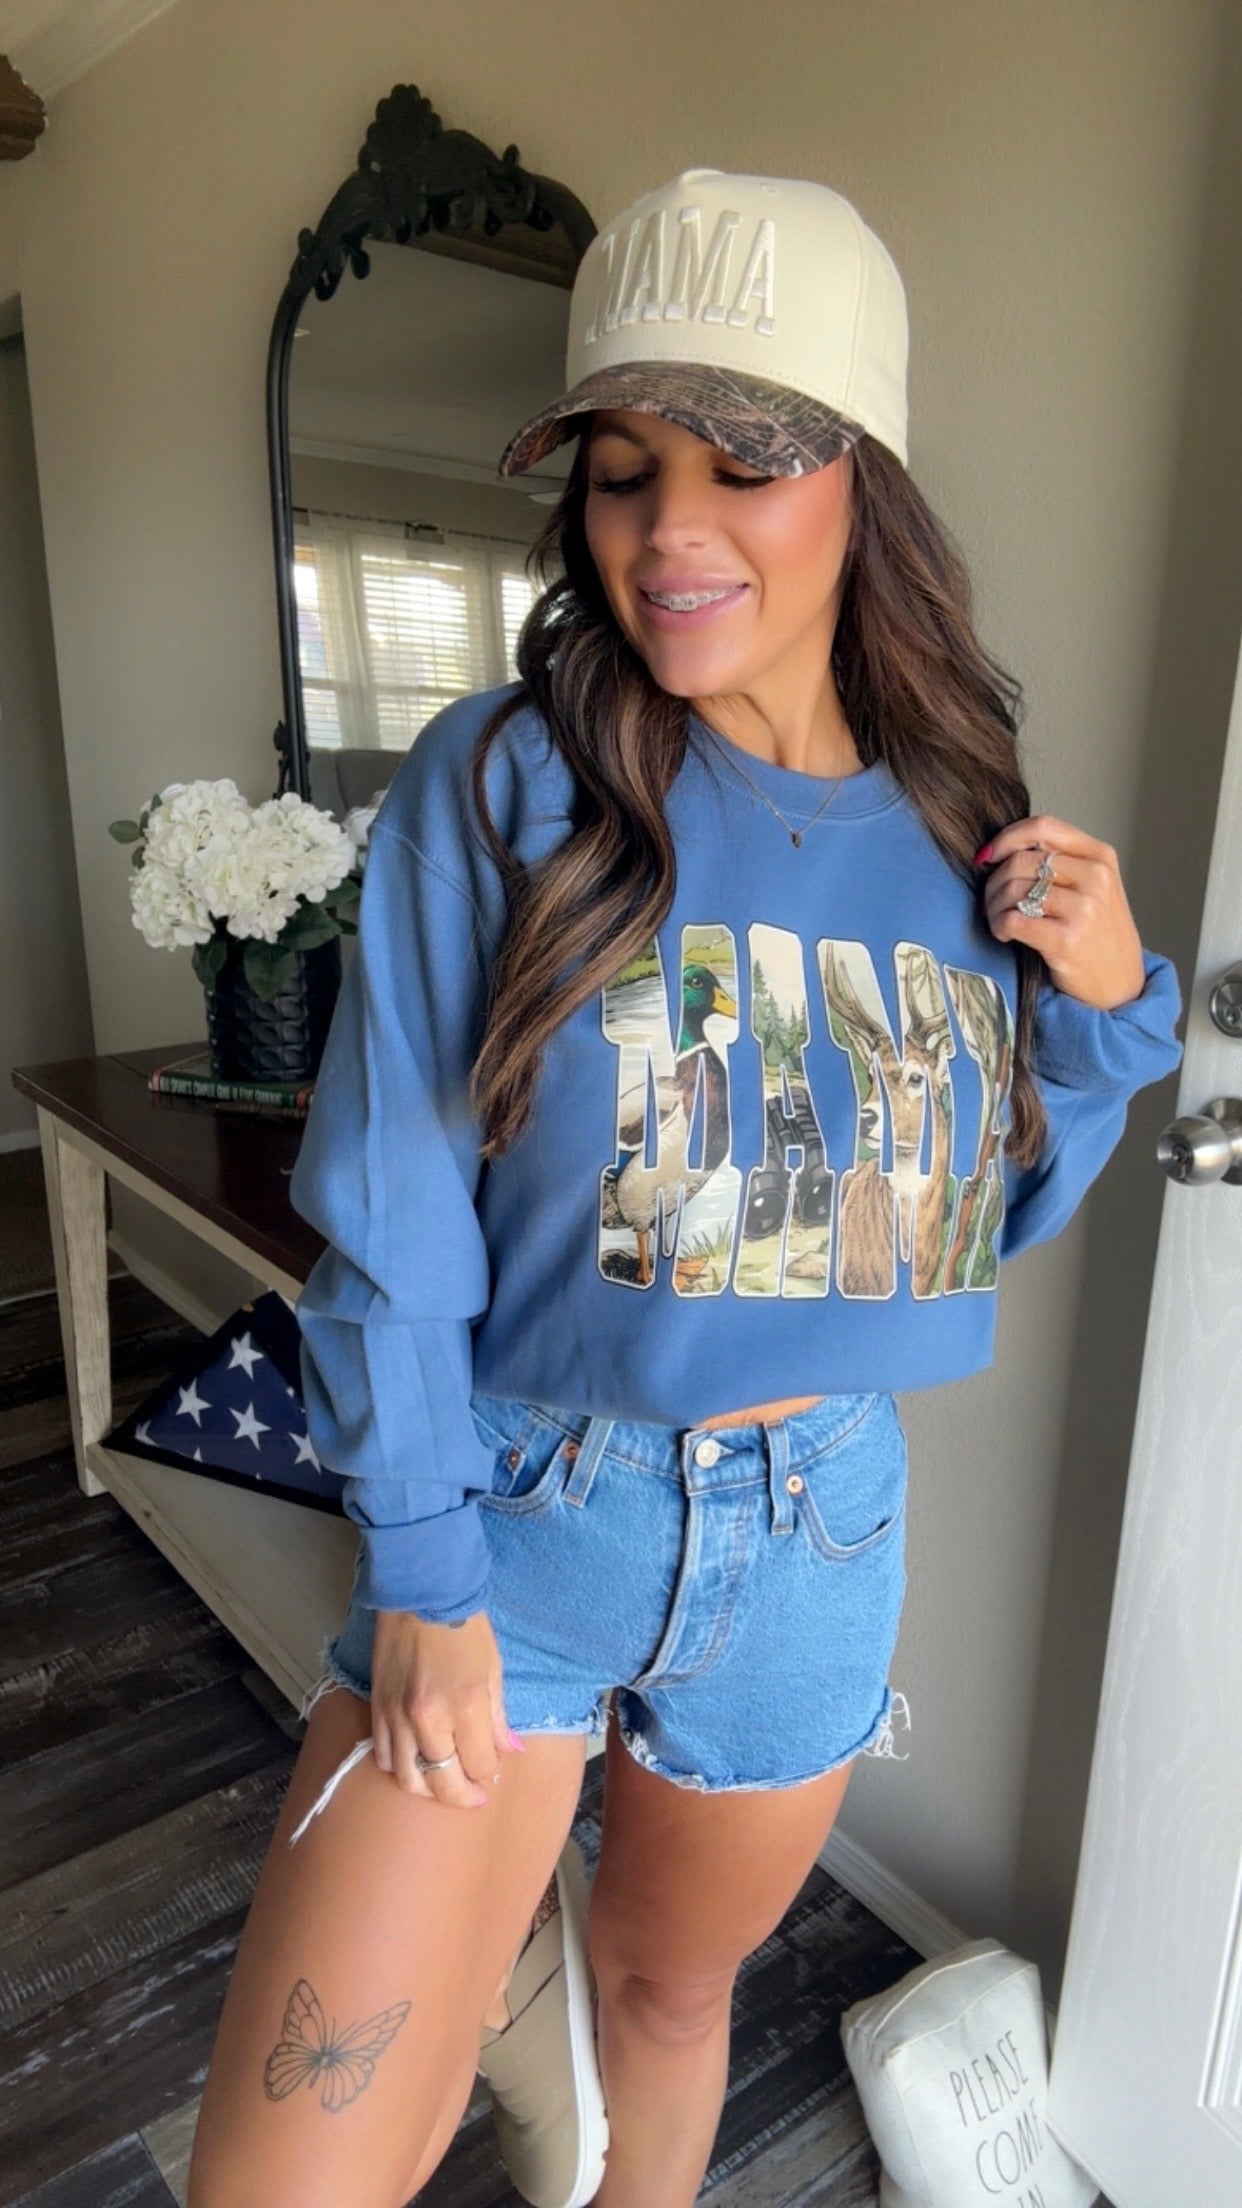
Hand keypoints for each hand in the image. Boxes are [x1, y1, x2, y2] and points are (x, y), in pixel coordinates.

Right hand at [370, 1607, 523, 1809]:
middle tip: (474, 1794)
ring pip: (409, 1779)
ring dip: (429, 1789)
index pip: (480, 1765)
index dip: (489, 1771)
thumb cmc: (464, 1627)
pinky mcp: (377, 1710)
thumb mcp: (493, 1669)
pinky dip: (400, 1768)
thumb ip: (498, 1717)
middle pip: (444, 1783)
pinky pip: (383, 1757)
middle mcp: (430, 1720)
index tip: (492, 1764)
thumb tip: (510, 1751)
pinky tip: (414, 1762)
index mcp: (467, 1707)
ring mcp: (398, 1717)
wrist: (421, 1594)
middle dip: (463, 1795)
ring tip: (443, 1783)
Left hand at [974, 813, 1145, 1009]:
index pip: (1044, 827)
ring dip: (994, 905)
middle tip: (991, 900)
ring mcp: (1083, 909)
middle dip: (994, 881)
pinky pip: (1013, 919)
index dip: (1007, 838)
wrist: (1122, 985)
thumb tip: (1001, 851)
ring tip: (997, 918)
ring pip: (1013, 888)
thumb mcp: (1095, 887)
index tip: (988, 855)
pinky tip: (1003, 933)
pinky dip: (999, 925)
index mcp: (1100, 857)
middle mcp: (1095, 877)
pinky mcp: (1066, 939)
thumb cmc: (1099, 935)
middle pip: (1022, 860)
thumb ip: (1062, 862)